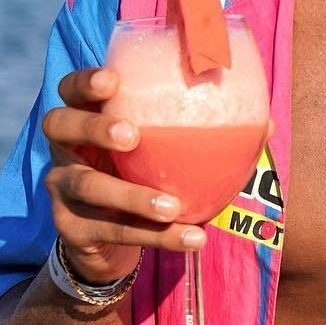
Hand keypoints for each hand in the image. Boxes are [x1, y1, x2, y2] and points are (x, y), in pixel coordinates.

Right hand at [42, 67, 205, 285]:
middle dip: (93, 126)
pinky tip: (192, 238)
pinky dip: (156, 237)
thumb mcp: (164, 155)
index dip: (84, 82)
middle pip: (58, 125)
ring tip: (171, 206)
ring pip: (88, 186)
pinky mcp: (70, 229)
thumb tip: (267, 123)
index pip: (72, 90)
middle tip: (131, 135)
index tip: (112, 81)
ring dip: (132, 196)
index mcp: (87, 120)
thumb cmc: (143, 180)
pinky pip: (114, 232)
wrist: (108, 243)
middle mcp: (65, 149)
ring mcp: (61, 189)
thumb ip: (203, 136)